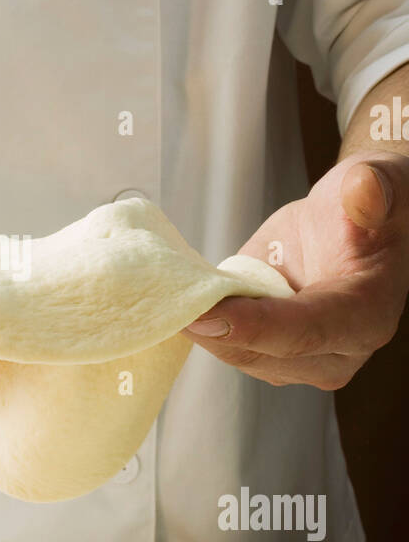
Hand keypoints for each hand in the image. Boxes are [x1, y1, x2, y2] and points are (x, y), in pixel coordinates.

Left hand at [184, 151, 408, 389]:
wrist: (353, 222)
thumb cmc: (368, 205)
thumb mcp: (376, 183)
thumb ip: (373, 189)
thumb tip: (364, 190)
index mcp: (367, 315)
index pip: (308, 330)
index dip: (254, 326)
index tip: (203, 316)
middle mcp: (338, 350)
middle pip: (267, 355)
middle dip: (215, 333)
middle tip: (167, 304)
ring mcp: (301, 359)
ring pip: (239, 354)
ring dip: (202, 330)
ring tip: (166, 298)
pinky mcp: (270, 352)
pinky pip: (227, 344)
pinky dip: (200, 324)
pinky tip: (174, 300)